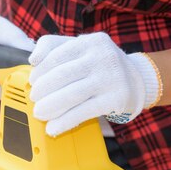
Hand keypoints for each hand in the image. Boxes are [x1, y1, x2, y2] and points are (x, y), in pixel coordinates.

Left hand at [28, 32, 160, 136]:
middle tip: (34, 99)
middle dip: (42, 89)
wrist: (138, 81)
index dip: (40, 70)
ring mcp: (110, 78)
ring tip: (39, 113)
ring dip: (50, 106)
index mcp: (91, 42)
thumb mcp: (84, 48)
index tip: (32, 82)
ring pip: (71, 94)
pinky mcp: (115, 99)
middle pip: (62, 74)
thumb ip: (56, 46)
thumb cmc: (103, 66)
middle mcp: (102, 57)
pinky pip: (83, 112)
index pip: (57, 54)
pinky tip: (53, 128)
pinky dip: (64, 121)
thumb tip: (33, 59)